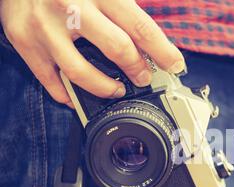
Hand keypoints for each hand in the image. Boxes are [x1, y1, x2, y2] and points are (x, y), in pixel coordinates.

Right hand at [0, 0, 185, 106]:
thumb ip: (121, 8)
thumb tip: (147, 40)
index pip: (140, 27)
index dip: (163, 51)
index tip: (175, 65)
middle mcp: (71, 7)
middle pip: (118, 49)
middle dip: (138, 70)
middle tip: (144, 78)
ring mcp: (45, 26)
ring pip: (82, 72)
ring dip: (105, 89)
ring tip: (116, 90)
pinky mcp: (24, 40)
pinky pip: (50, 79)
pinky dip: (66, 93)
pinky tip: (76, 96)